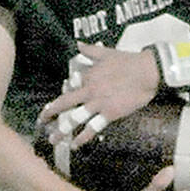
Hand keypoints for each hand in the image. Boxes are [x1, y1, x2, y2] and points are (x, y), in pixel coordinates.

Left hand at [37, 42, 160, 147]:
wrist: (147, 72)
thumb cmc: (128, 61)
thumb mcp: (105, 52)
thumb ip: (89, 51)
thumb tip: (78, 44)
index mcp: (86, 76)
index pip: (69, 88)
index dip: (63, 96)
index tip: (56, 105)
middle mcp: (88, 91)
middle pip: (64, 104)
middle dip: (50, 114)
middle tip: (41, 121)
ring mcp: (98, 104)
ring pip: (74, 119)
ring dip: (62, 131)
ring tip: (53, 140)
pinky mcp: (109, 114)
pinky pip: (92, 128)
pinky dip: (82, 138)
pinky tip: (74, 146)